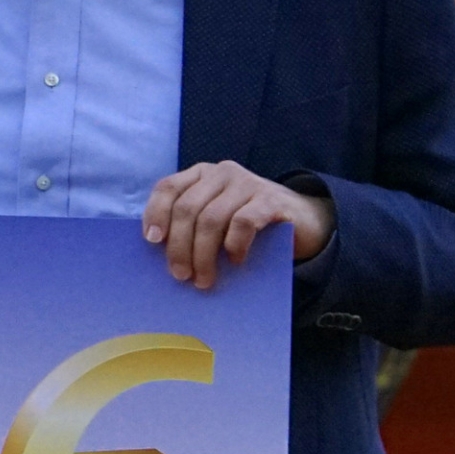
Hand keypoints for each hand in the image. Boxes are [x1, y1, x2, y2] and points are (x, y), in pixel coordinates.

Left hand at [143, 161, 333, 289]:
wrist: (302, 221)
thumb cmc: (249, 224)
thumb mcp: (217, 219)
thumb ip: (193, 225)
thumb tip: (163, 255)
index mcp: (202, 175)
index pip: (168, 187)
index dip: (156, 213)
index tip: (152, 241)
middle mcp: (222, 173)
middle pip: (187, 208)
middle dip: (179, 246)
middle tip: (181, 275)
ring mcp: (247, 183)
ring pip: (211, 219)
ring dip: (203, 255)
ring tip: (203, 280)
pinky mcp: (270, 199)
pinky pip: (243, 223)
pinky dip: (234, 246)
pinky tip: (234, 262)